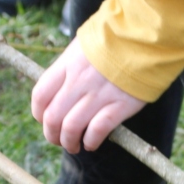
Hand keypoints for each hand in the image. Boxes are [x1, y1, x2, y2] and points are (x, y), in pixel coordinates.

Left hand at [32, 42, 146, 153]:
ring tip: (74, 145)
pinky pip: (97, 130)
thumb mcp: (83, 46)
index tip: (45, 121)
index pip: (40, 96)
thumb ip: (69, 67)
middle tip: (59, 140)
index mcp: (68, 65)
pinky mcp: (120, 104)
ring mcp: (99, 93)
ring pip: (72, 128)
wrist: (145, 37)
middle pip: (53, 117)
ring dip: (69, 142)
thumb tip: (58, 90)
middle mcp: (79, 80)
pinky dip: (91, 141)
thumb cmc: (114, 41)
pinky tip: (92, 143)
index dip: (38, 114)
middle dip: (52, 135)